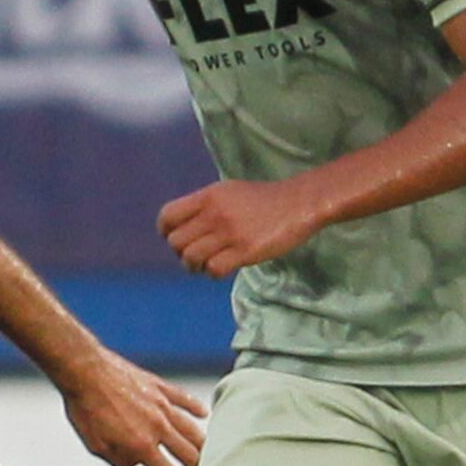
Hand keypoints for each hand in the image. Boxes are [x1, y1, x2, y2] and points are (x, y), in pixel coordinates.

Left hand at [60, 351, 206, 465]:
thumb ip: (120, 461)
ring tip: (212, 455)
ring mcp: (161, 405)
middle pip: (189, 455)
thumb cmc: (86, 409)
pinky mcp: (158, 387)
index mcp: (142, 445)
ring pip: (191, 428)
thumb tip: (136, 461)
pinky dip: (195, 407)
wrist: (85, 371)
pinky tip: (204, 414)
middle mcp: (158, 427)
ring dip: (203, 444)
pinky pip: (182, 398)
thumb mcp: (97, 446)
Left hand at [158, 178, 320, 277]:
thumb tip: (180, 228)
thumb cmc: (263, 200)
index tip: (176, 238)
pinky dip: (214, 273)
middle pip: (176, 242)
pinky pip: (214, 269)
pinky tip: (224, 267)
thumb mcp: (228, 192)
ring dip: (195, 267)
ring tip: (207, 264)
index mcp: (208, 196)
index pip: (168, 216)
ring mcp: (230, 232)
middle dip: (181, 253)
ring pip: (191, 258)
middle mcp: (215, 212)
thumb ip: (204, 206)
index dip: (166, 232)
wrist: (299, 203)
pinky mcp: (246, 250)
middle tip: (196, 256)